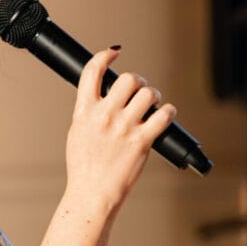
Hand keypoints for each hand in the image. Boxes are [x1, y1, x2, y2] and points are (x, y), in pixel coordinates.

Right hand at [64, 47, 176, 213]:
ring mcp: (124, 128)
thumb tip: (105, 96)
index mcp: (84, 111)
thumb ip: (90, 111)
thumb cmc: (84, 166)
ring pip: (148, 94)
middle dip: (137, 81)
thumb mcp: (77, 132)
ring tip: (152, 104)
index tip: (114, 52)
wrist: (92, 193)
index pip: (92, 71)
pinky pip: (164, 115)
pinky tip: (164, 115)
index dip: (105, 55)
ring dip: (154, 95)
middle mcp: (104, 116)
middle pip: (128, 79)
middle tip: (139, 90)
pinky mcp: (142, 141)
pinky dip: (168, 112)